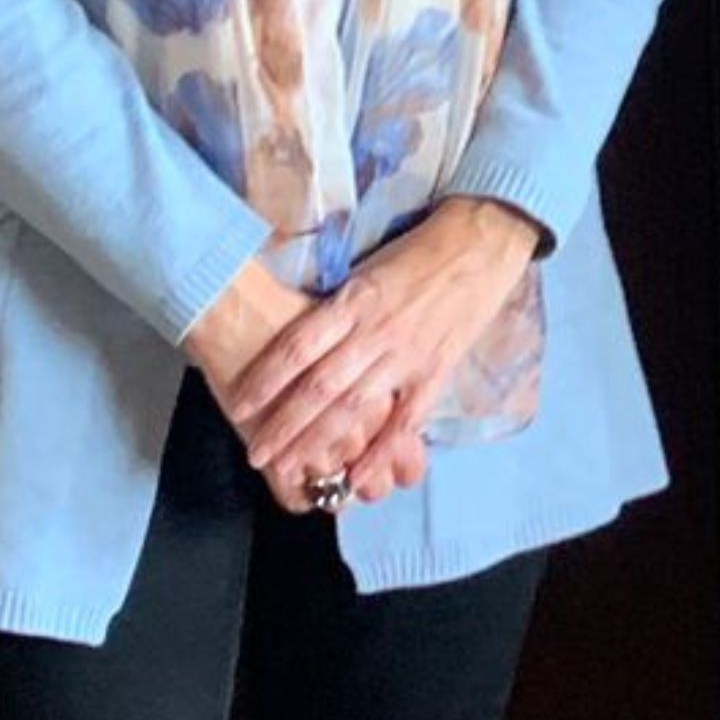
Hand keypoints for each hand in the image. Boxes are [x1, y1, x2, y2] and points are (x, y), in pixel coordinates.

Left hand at [222, 195, 540, 494]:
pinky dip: (381, 450)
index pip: (297, 347)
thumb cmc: (417, 252)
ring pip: (354, 408)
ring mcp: (407, 356)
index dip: (264, 380)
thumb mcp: (365, 270)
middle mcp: (374, 333)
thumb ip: (335, 308)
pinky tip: (358, 475)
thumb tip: (297, 340)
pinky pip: (405, 420)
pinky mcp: (436, 371)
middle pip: (318, 387)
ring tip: (289, 469)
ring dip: (318, 442)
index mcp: (353, 303)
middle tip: (257, 455)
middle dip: (283, 425)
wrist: (480, 243)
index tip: (239, 408)